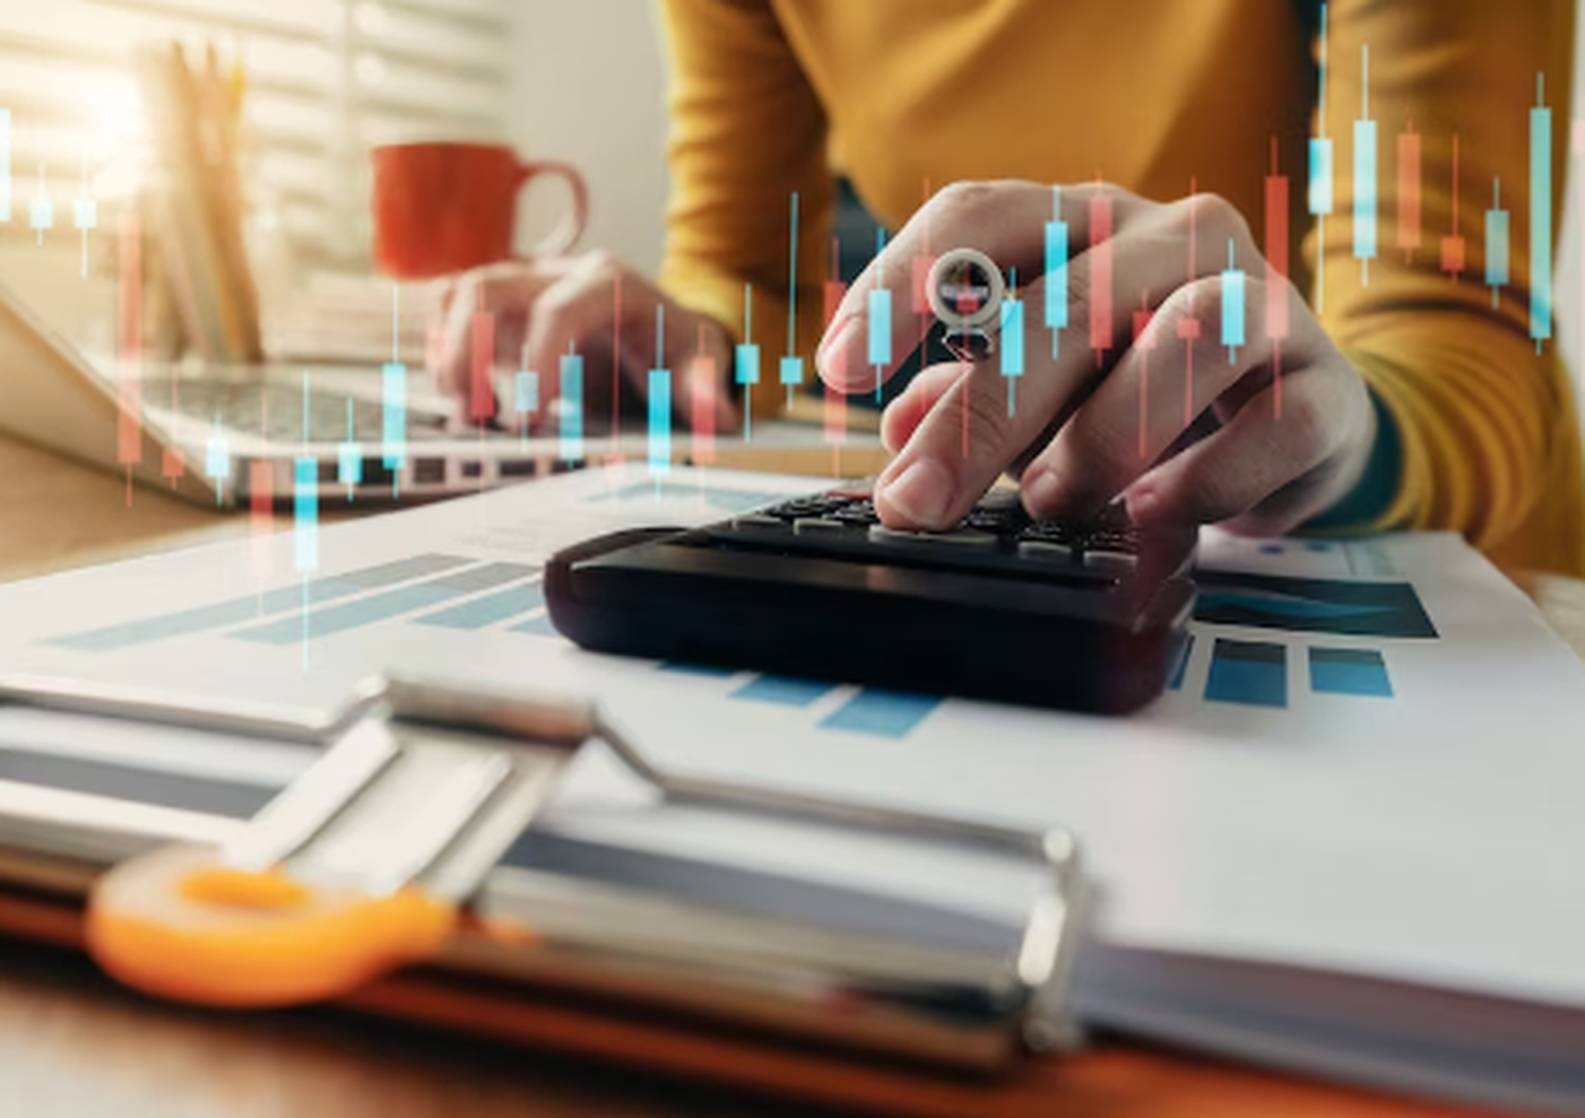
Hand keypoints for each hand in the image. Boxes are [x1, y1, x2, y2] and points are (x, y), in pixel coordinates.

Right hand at [427, 252, 737, 431]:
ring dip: (450, 349)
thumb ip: (702, 388)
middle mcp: (559, 273)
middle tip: (475, 412)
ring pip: (462, 293)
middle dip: (472, 347)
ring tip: (461, 407)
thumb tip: (715, 416)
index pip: (559, 309)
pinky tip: (457, 392)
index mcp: (610, 283)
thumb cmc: (675, 346)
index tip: (530, 415)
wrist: (660, 331)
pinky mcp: (502, 307)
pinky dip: (445, 348)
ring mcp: (525, 286)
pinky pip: (453, 310)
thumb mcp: (697, 363)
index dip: (539, 359)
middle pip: (491, 286)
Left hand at [816, 181, 1376, 535]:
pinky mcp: (1324, 386)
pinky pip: (1270, 427)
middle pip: (1069, 301)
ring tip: (1051, 502)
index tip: (836, 370)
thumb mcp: (1043, 390)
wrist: (1300, 414)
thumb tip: (899, 437)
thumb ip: (967, 400)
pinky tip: (1154, 515)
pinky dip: (1202, 483)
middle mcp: (1172, 239)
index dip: (901, 283)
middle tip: (918, 503)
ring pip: (1183, 341)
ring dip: (1101, 438)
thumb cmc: (1145, 387)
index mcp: (1084, 224)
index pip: (982, 216)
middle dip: (981, 414)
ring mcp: (1260, 302)